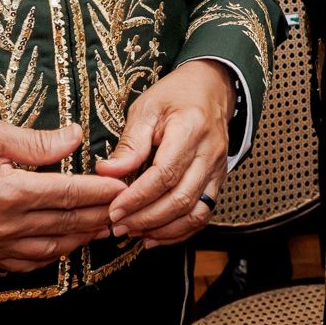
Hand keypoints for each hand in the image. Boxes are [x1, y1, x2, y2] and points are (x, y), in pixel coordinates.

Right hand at [0, 121, 123, 272]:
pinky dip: (52, 256)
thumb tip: (76, 137)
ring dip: (82, 238)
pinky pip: (27, 264)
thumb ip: (36, 141)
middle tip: (127, 208)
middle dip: (100, 215)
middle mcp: (6, 224)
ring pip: (52, 248)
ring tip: (104, 226)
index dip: (100, 191)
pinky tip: (66, 245)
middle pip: (67, 223)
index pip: (68, 193)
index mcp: (10, 191)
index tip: (124, 186)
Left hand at [97, 59, 234, 248]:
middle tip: (118, 225)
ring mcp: (218, 169)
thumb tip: (107, 173)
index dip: (138, 197)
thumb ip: (129, 143)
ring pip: (195, 213)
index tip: (114, 209)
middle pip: (181, 199)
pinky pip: (203, 214)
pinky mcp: (218, 180)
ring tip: (134, 233)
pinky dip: (180, 231)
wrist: (210, 88)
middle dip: (146, 218)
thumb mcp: (146, 109)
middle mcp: (210, 153)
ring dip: (163, 229)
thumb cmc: (175, 95)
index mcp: (190, 129)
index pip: (165, 174)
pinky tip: (156, 236)